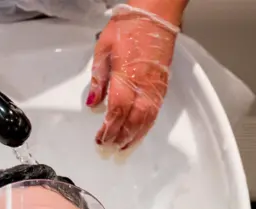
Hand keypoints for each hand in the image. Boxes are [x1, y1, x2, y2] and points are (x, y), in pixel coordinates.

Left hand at [87, 3, 180, 150]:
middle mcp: (144, 85)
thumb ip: (98, 78)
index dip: (109, 129)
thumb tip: (93, 102)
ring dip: (134, 136)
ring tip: (123, 147)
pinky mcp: (163, 85)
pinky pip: (155, 112)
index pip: (117, 112)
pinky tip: (139, 132)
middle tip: (109, 148)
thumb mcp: (103, 49)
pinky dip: (146, 126)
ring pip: (146, 119)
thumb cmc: (130, 27)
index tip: (100, 139)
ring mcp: (156, 87)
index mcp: (127, 77)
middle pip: (132, 120)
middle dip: (120, 137)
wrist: (156, 13)